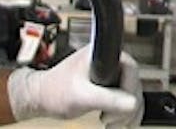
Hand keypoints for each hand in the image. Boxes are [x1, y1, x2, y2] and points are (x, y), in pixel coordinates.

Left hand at [6, 44, 141, 125]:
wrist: (40, 98)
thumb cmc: (52, 90)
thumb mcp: (81, 96)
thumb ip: (107, 98)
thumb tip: (132, 103)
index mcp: (103, 54)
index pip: (131, 69)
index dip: (130, 90)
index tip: (122, 106)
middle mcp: (109, 61)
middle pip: (134, 84)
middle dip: (127, 106)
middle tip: (111, 119)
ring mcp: (109, 74)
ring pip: (132, 94)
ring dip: (127, 112)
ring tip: (113, 123)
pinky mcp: (108, 86)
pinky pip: (125, 100)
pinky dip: (124, 114)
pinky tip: (115, 122)